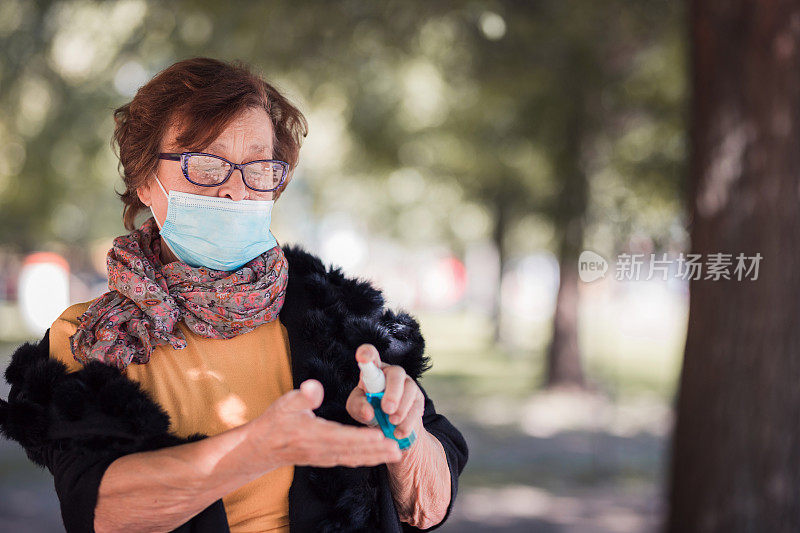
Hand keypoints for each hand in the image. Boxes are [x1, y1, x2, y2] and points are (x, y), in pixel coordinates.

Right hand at [252, 378, 402, 467]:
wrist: (263, 447)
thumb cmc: (276, 422)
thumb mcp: (285, 404)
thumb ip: (303, 397)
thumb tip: (315, 387)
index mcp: (313, 434)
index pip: (341, 437)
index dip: (361, 437)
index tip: (380, 435)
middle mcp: (321, 449)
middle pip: (353, 451)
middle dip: (377, 451)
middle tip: (398, 448)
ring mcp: (324, 457)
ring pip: (354, 458)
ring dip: (376, 457)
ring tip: (396, 454)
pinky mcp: (325, 460)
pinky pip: (349, 460)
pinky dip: (365, 459)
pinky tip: (379, 456)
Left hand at [346, 344, 423, 442]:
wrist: (390, 428)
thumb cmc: (370, 410)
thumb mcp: (357, 409)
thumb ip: (358, 407)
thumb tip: (369, 412)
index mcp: (374, 371)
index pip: (371, 356)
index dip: (367, 354)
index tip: (362, 357)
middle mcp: (392, 373)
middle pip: (396, 373)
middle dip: (393, 392)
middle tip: (387, 409)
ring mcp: (408, 384)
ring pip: (410, 389)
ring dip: (402, 408)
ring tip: (392, 422)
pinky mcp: (418, 399)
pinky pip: (417, 407)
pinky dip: (408, 421)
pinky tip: (399, 432)